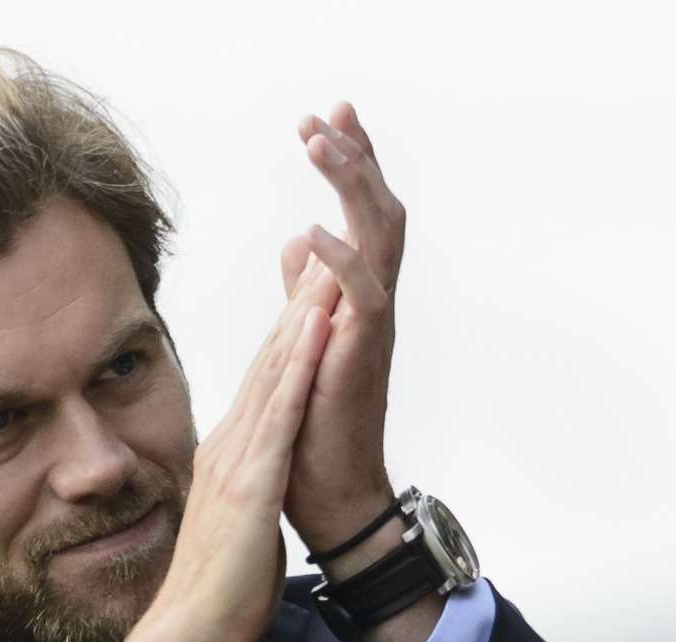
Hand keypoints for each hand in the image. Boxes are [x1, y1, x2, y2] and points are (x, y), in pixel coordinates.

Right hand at [102, 279, 331, 641]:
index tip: (315, 288)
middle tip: (324, 246)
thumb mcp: (241, 529)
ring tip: (327, 261)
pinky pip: (280, 412)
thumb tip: (263, 494)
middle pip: (269, 362)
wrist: (186, 635)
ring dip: (302, 314)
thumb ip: (251, 499)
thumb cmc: (216, 596)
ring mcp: (236, 461)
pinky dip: (300, 365)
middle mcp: (229, 446)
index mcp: (229, 457)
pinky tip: (317, 326)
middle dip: (299, 303)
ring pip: (274, 373)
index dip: (290, 331)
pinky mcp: (250, 483)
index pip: (265, 383)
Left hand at [278, 102, 406, 558]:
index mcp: (356, 298)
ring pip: (378, 237)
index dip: (348, 165)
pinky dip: (340, 261)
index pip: (360, 215)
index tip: (326, 117)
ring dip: (350, 186)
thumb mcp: (302, 344)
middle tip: (331, 108)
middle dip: (357, 156)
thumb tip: (296, 242)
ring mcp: (372, 328)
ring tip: (322, 140)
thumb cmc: (316, 432)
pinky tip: (313, 229)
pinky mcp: (362, 356)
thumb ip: (305, 293)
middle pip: (379, 211)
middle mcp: (371, 305)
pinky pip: (362, 297)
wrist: (331, 498)